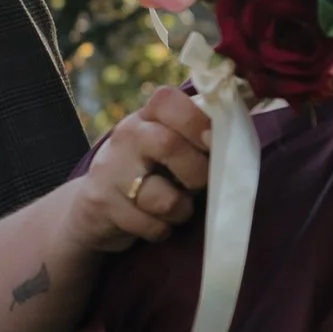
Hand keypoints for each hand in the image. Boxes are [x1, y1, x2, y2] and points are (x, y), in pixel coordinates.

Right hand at [70, 85, 209, 252]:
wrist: (93, 209)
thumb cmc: (146, 175)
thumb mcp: (164, 147)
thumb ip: (194, 137)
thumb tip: (239, 136)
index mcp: (146, 117)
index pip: (167, 100)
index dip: (197, 120)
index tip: (213, 142)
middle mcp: (125, 137)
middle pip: (170, 145)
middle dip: (197, 174)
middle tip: (197, 185)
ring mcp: (110, 170)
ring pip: (164, 199)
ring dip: (180, 211)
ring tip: (173, 208)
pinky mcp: (102, 204)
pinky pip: (152, 226)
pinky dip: (161, 231)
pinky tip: (151, 222)